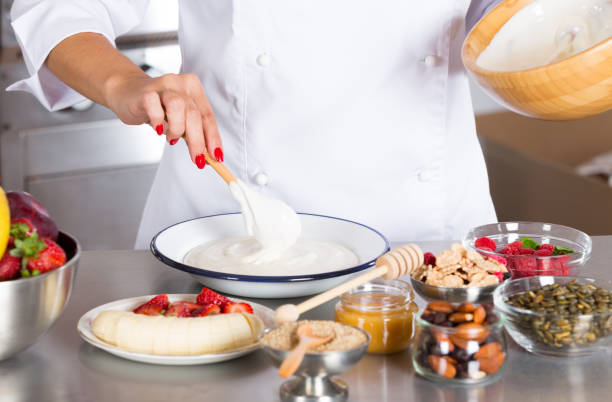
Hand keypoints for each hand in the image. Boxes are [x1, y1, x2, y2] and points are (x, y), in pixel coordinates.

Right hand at [104, 73, 221, 168]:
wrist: (127, 93)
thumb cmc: (156, 107)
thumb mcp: (179, 120)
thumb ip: (193, 133)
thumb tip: (207, 156)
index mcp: (194, 89)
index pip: (208, 116)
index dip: (213, 138)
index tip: (216, 157)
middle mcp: (181, 84)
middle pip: (195, 114)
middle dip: (198, 141)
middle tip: (197, 158)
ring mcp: (163, 85)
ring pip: (177, 106)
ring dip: (176, 129)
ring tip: (171, 138)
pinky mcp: (145, 92)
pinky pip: (154, 106)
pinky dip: (158, 121)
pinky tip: (158, 129)